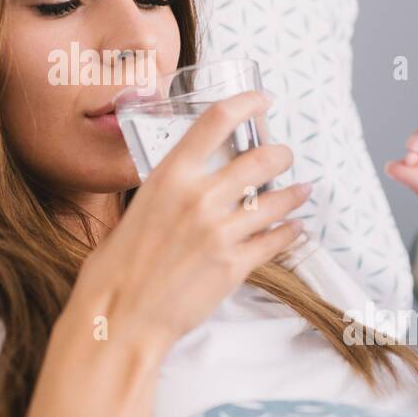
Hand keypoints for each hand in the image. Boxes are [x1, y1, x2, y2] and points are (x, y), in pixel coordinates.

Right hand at [72, 89, 310, 352]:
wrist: (120, 316)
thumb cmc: (117, 268)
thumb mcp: (137, 211)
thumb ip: (168, 192)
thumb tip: (187, 186)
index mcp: (169, 176)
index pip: (216, 122)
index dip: (246, 103)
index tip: (262, 100)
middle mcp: (199, 198)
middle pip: (260, 159)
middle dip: (281, 154)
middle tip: (285, 155)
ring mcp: (220, 232)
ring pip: (277, 201)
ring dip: (294, 193)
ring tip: (301, 190)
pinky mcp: (234, 265)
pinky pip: (275, 241)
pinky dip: (289, 232)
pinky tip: (293, 228)